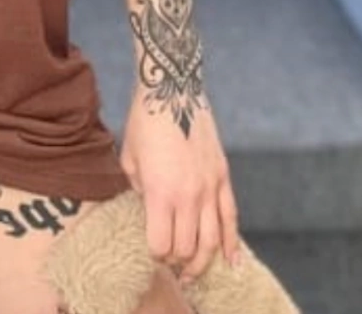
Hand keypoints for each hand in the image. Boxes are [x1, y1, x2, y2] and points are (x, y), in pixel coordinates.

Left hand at [118, 85, 242, 287]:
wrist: (172, 88)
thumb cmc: (144, 122)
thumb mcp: (129, 159)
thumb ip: (141, 191)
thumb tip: (151, 212)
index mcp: (160, 192)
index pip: (161, 244)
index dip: (155, 254)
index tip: (152, 251)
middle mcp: (189, 195)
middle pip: (188, 248)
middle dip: (177, 262)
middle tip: (171, 264)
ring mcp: (210, 187)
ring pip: (213, 240)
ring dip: (203, 262)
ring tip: (194, 273)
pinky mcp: (223, 176)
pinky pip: (231, 218)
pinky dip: (232, 243)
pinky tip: (232, 261)